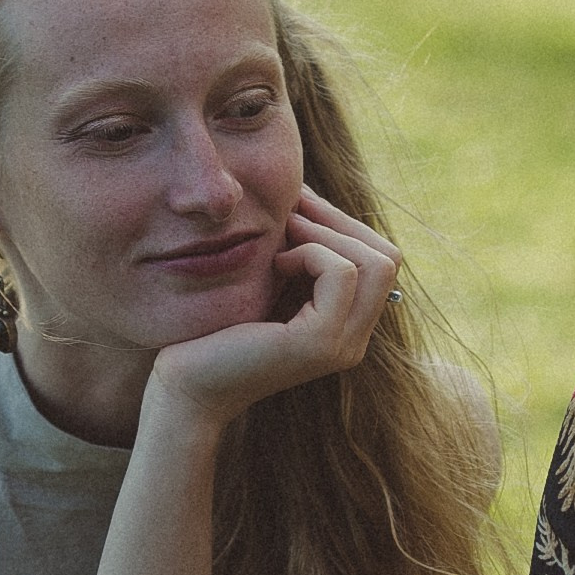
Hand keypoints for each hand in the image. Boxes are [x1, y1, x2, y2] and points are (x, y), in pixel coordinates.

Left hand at [146, 187, 400, 426]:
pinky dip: (311, 252)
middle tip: (291, 215)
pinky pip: (341, 272)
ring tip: (282, 239)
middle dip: (339, 221)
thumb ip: (298, 248)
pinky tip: (276, 264)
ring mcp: (342, 345)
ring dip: (326, 234)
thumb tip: (308, 192)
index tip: (297, 208)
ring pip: (376, 262)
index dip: (343, 222)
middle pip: (388, 256)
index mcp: (348, 325)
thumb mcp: (269, 279)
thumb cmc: (216, 327)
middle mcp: (355, 340)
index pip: (381, 257)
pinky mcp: (319, 343)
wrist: (185, 382)